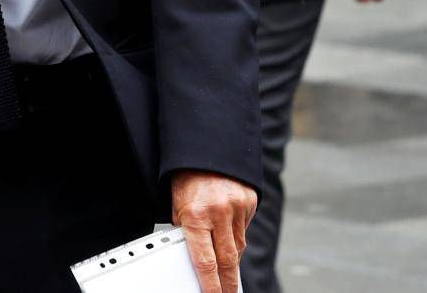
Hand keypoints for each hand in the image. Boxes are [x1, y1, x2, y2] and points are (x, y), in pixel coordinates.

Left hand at [172, 170, 257, 291]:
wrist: (206, 147)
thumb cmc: (185, 178)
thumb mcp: (176, 204)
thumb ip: (186, 230)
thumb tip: (195, 256)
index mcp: (195, 214)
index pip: (205, 261)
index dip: (209, 285)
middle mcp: (219, 212)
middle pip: (227, 260)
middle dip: (227, 282)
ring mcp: (237, 207)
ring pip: (238, 246)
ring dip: (232, 260)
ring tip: (227, 273)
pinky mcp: (249, 202)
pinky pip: (243, 229)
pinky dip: (236, 236)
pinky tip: (227, 234)